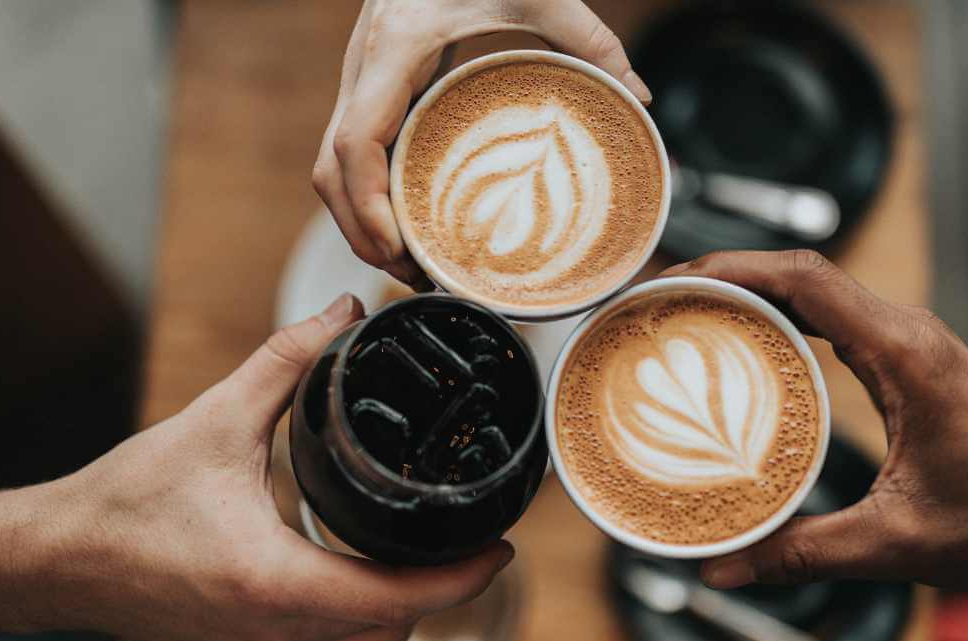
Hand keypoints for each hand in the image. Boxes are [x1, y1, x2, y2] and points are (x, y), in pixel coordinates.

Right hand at [38, 294, 512, 640]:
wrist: (59, 561)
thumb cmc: (130, 499)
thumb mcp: (216, 420)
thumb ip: (287, 361)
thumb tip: (340, 312)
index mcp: (277, 583)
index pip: (404, 597)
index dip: (465, 575)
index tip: (502, 544)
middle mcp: (276, 639)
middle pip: (394, 627)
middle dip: (437, 587)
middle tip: (461, 537)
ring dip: (395, 607)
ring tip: (414, 552)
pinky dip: (352, 624)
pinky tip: (350, 580)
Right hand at [312, 0, 651, 284]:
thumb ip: (589, 39)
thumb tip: (637, 95)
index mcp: (394, 50)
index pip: (354, 143)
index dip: (367, 205)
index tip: (398, 247)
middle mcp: (363, 70)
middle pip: (330, 173)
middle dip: (361, 233)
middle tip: (411, 275)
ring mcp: (360, 81)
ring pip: (330, 169)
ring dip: (360, 222)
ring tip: (409, 263)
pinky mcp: (372, 89)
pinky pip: (350, 154)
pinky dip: (367, 196)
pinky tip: (406, 221)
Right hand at [658, 251, 967, 590]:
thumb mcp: (894, 542)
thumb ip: (802, 552)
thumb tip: (722, 568)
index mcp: (905, 354)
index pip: (807, 279)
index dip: (732, 268)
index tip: (674, 281)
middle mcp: (905, 332)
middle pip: (800, 272)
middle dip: (724, 275)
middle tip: (658, 301)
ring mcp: (906, 340)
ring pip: (814, 288)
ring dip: (750, 291)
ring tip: (683, 314)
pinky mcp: (903, 358)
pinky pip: (830, 316)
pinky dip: (779, 316)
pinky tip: (739, 343)